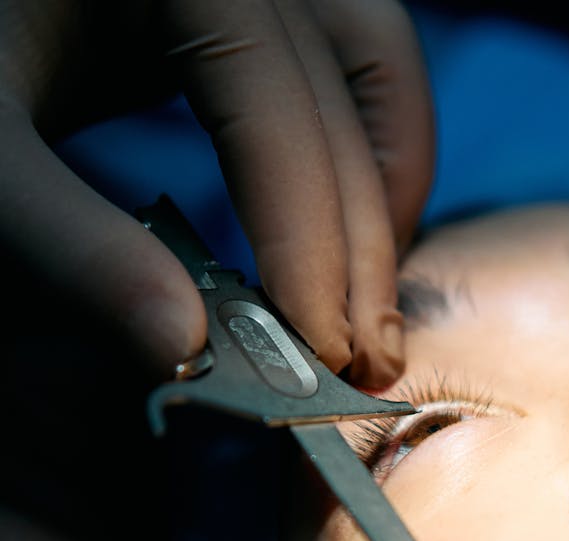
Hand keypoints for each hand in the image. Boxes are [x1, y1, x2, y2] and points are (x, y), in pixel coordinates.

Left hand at [0, 0, 433, 386]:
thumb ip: (73, 244)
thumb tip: (183, 348)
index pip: (276, 111)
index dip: (309, 241)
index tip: (324, 353)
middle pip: (343, 103)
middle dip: (362, 245)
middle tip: (365, 364)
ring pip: (373, 74)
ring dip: (383, 195)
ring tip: (369, 306)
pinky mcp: (249, 13)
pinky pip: (346, 74)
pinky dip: (363, 158)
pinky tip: (344, 241)